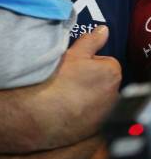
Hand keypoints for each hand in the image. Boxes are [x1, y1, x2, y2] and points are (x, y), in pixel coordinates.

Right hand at [34, 25, 120, 148]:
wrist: (43, 114)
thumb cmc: (59, 80)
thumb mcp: (74, 53)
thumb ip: (91, 40)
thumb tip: (104, 30)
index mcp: (111, 73)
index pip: (105, 61)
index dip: (90, 61)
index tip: (76, 64)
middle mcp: (114, 94)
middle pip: (103, 79)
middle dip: (91, 77)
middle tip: (69, 75)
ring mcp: (105, 113)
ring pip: (97, 96)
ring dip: (87, 93)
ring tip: (66, 91)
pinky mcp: (95, 127)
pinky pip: (91, 113)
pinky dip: (82, 109)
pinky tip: (66, 105)